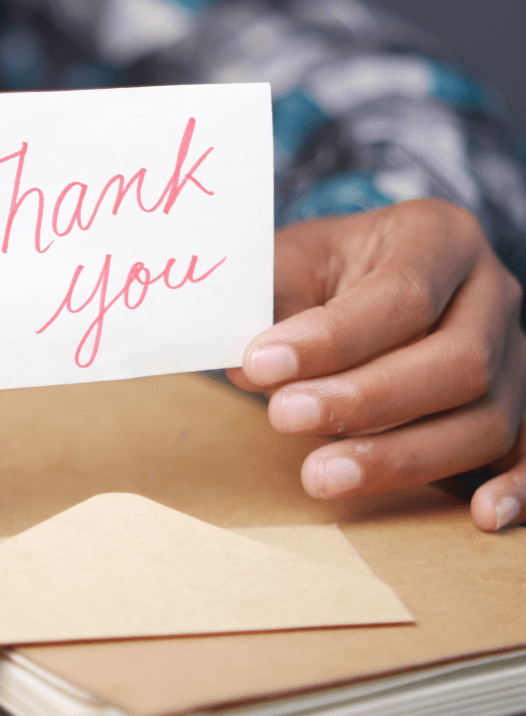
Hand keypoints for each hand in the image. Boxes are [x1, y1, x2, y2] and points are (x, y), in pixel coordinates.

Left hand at [227, 199, 525, 530]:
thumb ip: (267, 306)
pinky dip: (516, 485)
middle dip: (365, 401)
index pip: (400, 295)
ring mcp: (512, 349)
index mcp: (437, 236)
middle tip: (284, 417)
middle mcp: (490, 290)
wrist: (354, 275)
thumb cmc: (318, 270)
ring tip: (319, 476)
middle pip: (458, 360)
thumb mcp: (287, 263)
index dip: (331, 339)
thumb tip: (251, 370)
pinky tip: (480, 514)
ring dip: (403, 456)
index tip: (261, 364)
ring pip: (488, 417)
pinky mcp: (516, 400)